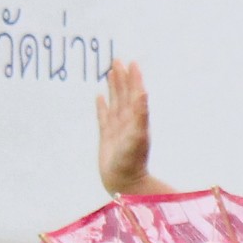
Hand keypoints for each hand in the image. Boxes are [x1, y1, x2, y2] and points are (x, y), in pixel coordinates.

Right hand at [98, 60, 157, 197]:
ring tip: (110, 72)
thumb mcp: (138, 135)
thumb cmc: (132, 160)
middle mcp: (128, 121)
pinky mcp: (107, 136)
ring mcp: (117, 128)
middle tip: (117, 60)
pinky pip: (103, 116)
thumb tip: (143, 91)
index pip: (135, 92)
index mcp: (136, 118)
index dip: (134, 78)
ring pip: (114, 102)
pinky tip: (99, 96)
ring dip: (113, 87)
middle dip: (122, 77)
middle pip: (124, 94)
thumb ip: (141, 113)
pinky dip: (101, 105)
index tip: (132, 62)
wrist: (124, 182)